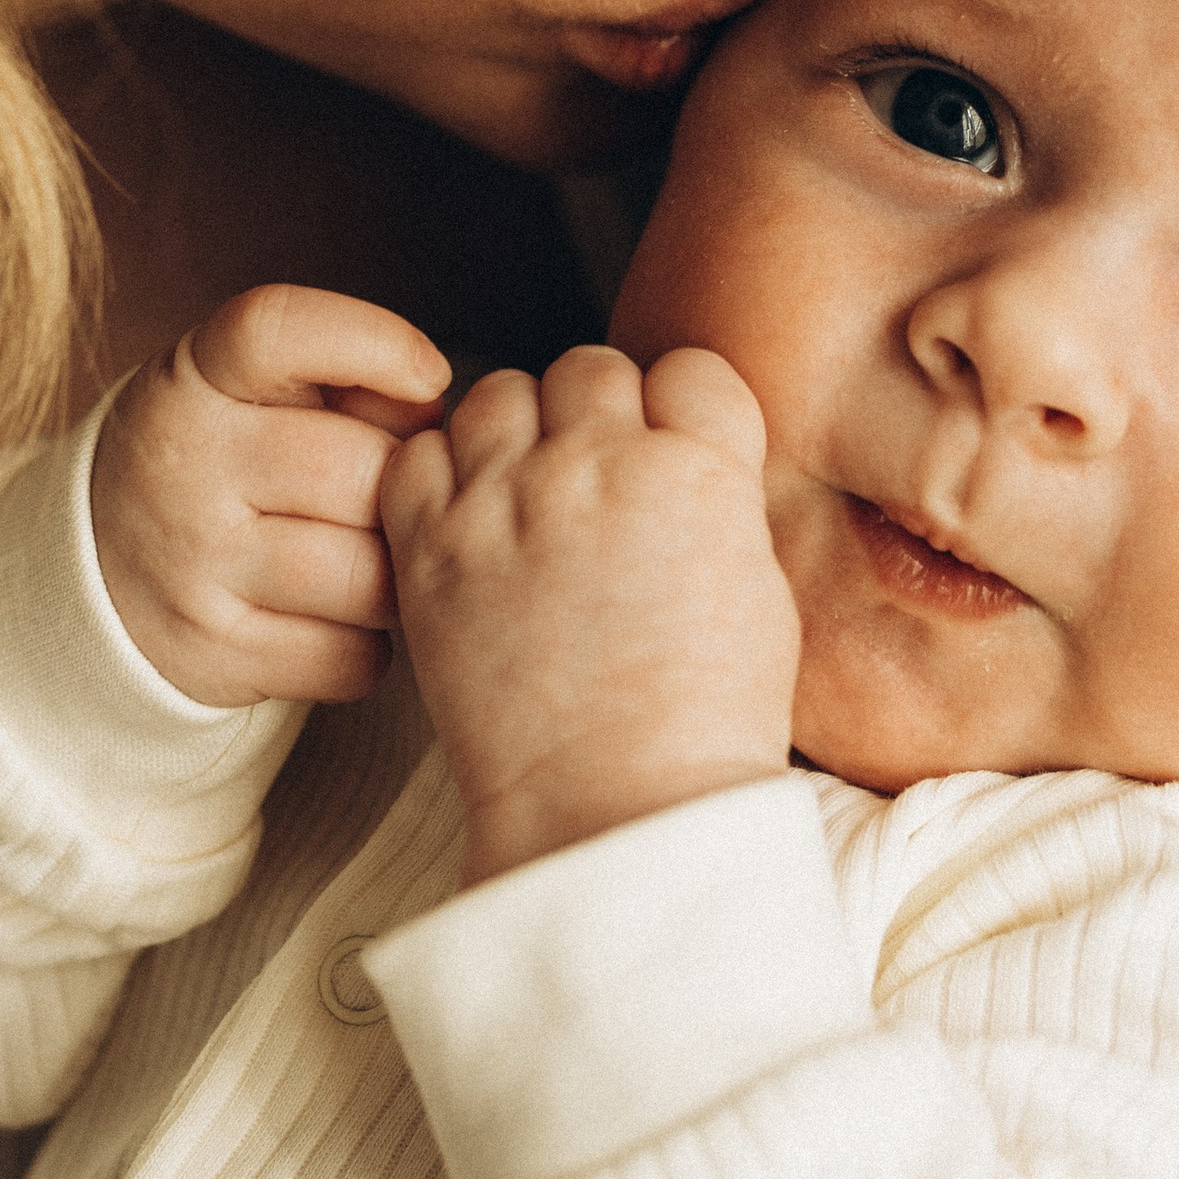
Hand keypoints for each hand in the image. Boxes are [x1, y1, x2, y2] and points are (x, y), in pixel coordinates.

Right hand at [92, 287, 448, 708]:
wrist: (100, 569)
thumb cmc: (226, 463)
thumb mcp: (256, 393)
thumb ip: (350, 384)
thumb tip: (435, 418)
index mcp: (192, 381)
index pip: (274, 331)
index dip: (373, 342)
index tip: (430, 378)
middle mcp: (180, 467)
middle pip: (357, 473)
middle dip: (401, 490)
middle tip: (388, 498)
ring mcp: (190, 570)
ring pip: (367, 577)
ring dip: (394, 576)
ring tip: (366, 559)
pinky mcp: (210, 656)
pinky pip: (350, 658)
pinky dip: (367, 645)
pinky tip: (333, 617)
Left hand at [382, 344, 800, 881]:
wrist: (613, 810)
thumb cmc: (704, 725)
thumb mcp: (760, 594)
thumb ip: (719, 503)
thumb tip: (689, 465)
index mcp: (699, 471)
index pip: (689, 370)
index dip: (681, 410)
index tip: (672, 450)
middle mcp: (598, 465)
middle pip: (590, 369)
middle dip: (598, 413)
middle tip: (596, 478)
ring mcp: (507, 501)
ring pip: (499, 394)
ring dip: (517, 431)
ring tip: (526, 495)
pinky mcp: (430, 546)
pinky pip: (418, 454)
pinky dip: (439, 474)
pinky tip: (466, 520)